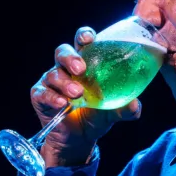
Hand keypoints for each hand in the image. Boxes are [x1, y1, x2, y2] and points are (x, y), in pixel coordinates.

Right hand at [30, 27, 141, 167]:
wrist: (79, 139)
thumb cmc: (97, 117)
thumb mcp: (114, 113)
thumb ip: (125, 108)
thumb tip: (136, 104)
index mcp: (86, 63)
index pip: (82, 42)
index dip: (84, 36)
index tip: (89, 39)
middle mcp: (66, 68)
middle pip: (63, 52)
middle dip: (71, 58)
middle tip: (81, 69)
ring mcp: (51, 81)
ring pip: (53, 73)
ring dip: (64, 82)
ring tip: (77, 94)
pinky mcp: (40, 95)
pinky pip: (42, 93)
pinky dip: (52, 97)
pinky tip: (62, 103)